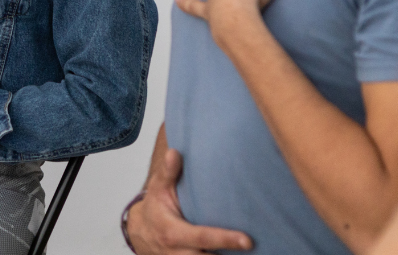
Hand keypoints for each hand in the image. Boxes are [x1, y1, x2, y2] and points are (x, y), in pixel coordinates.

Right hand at [127, 149, 251, 252]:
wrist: (141, 231)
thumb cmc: (155, 206)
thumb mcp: (158, 187)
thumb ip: (168, 172)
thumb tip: (174, 152)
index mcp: (173, 232)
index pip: (203, 237)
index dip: (225, 239)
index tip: (247, 241)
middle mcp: (178, 252)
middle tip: (256, 249)